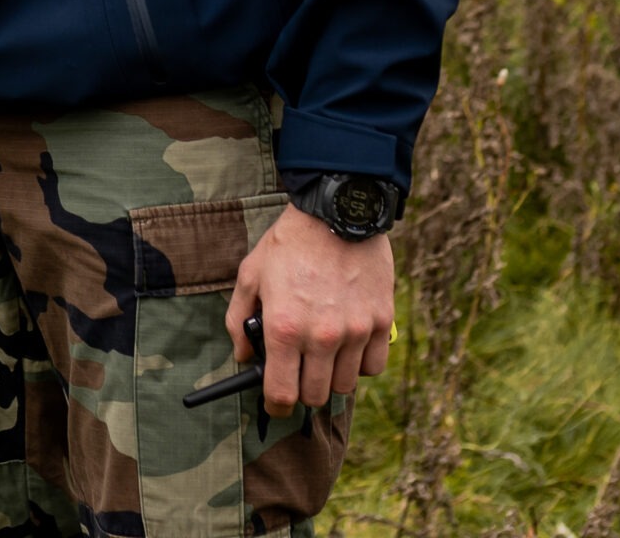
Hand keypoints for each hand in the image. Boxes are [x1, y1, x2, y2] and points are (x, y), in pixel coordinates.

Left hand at [226, 205, 394, 414]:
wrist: (335, 214)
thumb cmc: (288, 244)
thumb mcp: (250, 275)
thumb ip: (238, 320)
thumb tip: (243, 356)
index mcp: (284, 328)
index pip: (281, 394)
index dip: (275, 407)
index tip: (275, 405)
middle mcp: (321, 337)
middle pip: (315, 396)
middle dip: (302, 392)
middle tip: (297, 374)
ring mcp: (355, 332)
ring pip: (345, 386)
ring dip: (330, 378)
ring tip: (321, 356)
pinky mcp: (381, 323)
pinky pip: (374, 367)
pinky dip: (360, 365)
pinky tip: (348, 348)